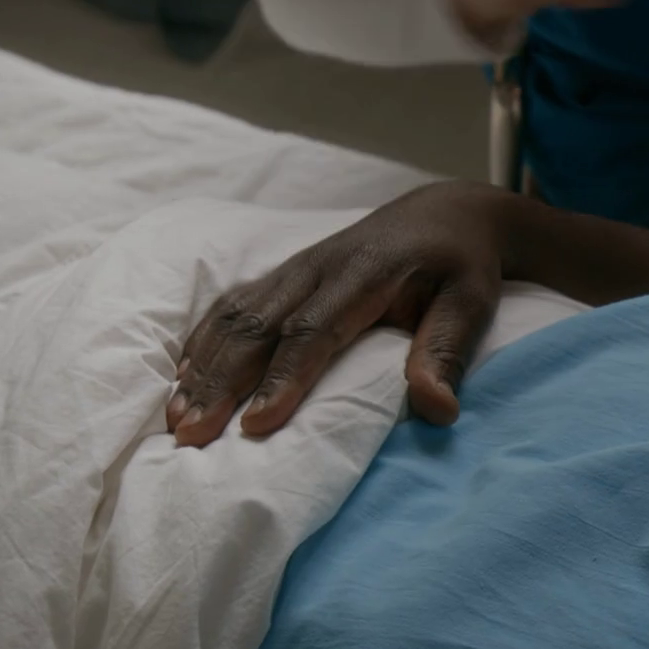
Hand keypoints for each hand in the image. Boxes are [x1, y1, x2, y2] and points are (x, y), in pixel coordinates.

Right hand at [168, 182, 508, 447]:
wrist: (444, 214)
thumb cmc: (460, 266)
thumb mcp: (472, 303)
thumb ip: (448, 351)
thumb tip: (438, 410)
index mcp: (365, 272)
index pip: (315, 329)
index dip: (284, 377)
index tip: (258, 424)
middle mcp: (318, 266)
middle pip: (258, 324)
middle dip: (221, 381)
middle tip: (191, 434)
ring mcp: (294, 268)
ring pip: (235, 314)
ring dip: (203, 366)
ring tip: (176, 418)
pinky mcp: (282, 275)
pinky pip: (232, 304)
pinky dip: (204, 342)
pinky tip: (183, 379)